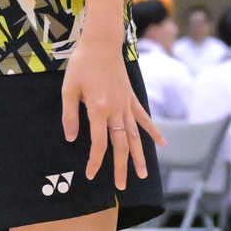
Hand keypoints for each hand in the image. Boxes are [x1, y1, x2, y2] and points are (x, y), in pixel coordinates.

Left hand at [64, 40, 158, 188]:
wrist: (102, 43)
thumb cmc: (82, 64)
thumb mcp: (68, 89)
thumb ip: (70, 115)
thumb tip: (71, 138)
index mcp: (99, 110)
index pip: (99, 143)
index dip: (96, 161)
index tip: (91, 175)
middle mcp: (116, 111)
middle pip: (121, 145)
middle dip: (121, 167)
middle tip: (121, 187)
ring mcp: (127, 105)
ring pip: (135, 136)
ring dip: (139, 156)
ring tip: (143, 175)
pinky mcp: (132, 98)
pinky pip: (144, 118)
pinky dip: (153, 131)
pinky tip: (162, 144)